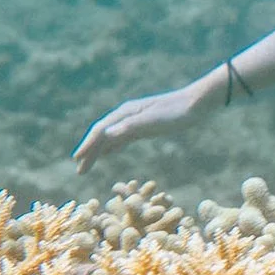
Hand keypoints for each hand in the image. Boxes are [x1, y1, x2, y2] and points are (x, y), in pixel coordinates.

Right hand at [74, 84, 205, 171]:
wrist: (197, 103)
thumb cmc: (177, 112)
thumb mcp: (153, 121)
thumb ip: (130, 127)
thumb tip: (106, 134)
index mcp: (126, 114)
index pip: (101, 131)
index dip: (88, 146)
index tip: (77, 161)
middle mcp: (127, 116)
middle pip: (102, 135)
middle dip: (90, 152)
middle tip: (79, 171)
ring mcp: (135, 121)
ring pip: (111, 137)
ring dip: (98, 151)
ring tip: (87, 165)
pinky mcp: (144, 126)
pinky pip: (122, 138)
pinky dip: (112, 147)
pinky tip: (109, 153)